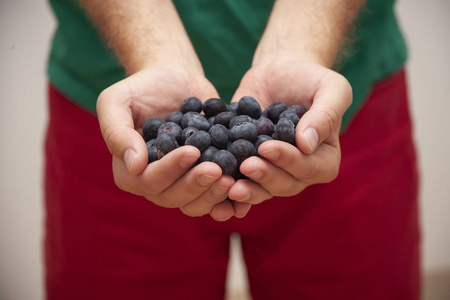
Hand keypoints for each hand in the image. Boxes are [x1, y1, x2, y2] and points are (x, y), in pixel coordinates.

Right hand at [97, 65, 250, 220]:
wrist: (177, 80)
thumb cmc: (143, 88)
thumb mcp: (117, 100)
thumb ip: (116, 131)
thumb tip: (134, 164)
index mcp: (130, 170)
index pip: (148, 181)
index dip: (170, 170)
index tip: (192, 151)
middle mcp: (155, 183)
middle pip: (173, 197)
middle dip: (196, 185)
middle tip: (217, 169)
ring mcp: (181, 183)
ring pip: (194, 204)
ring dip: (213, 196)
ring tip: (231, 179)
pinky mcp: (203, 179)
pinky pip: (215, 199)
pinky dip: (229, 202)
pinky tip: (243, 194)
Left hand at [227, 57, 351, 203]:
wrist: (277, 72)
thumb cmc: (309, 78)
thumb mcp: (330, 88)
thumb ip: (325, 115)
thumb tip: (307, 145)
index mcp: (325, 158)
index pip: (310, 168)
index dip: (288, 161)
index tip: (266, 147)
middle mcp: (300, 172)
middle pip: (285, 185)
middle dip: (265, 176)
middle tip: (246, 165)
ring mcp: (273, 171)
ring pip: (262, 189)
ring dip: (247, 190)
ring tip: (229, 185)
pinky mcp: (249, 165)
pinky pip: (242, 181)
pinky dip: (229, 186)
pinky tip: (216, 188)